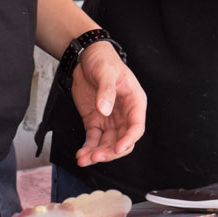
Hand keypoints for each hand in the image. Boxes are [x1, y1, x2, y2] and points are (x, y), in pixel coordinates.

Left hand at [71, 41, 147, 167]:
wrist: (85, 57)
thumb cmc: (103, 60)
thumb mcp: (106, 72)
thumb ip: (107, 91)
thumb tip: (105, 110)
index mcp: (134, 102)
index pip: (136, 127)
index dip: (128, 140)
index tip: (117, 148)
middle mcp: (124, 114)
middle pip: (122, 140)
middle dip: (110, 151)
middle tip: (96, 156)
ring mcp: (110, 119)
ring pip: (107, 144)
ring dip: (97, 154)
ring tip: (83, 159)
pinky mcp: (95, 121)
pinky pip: (93, 140)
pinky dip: (88, 149)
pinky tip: (81, 155)